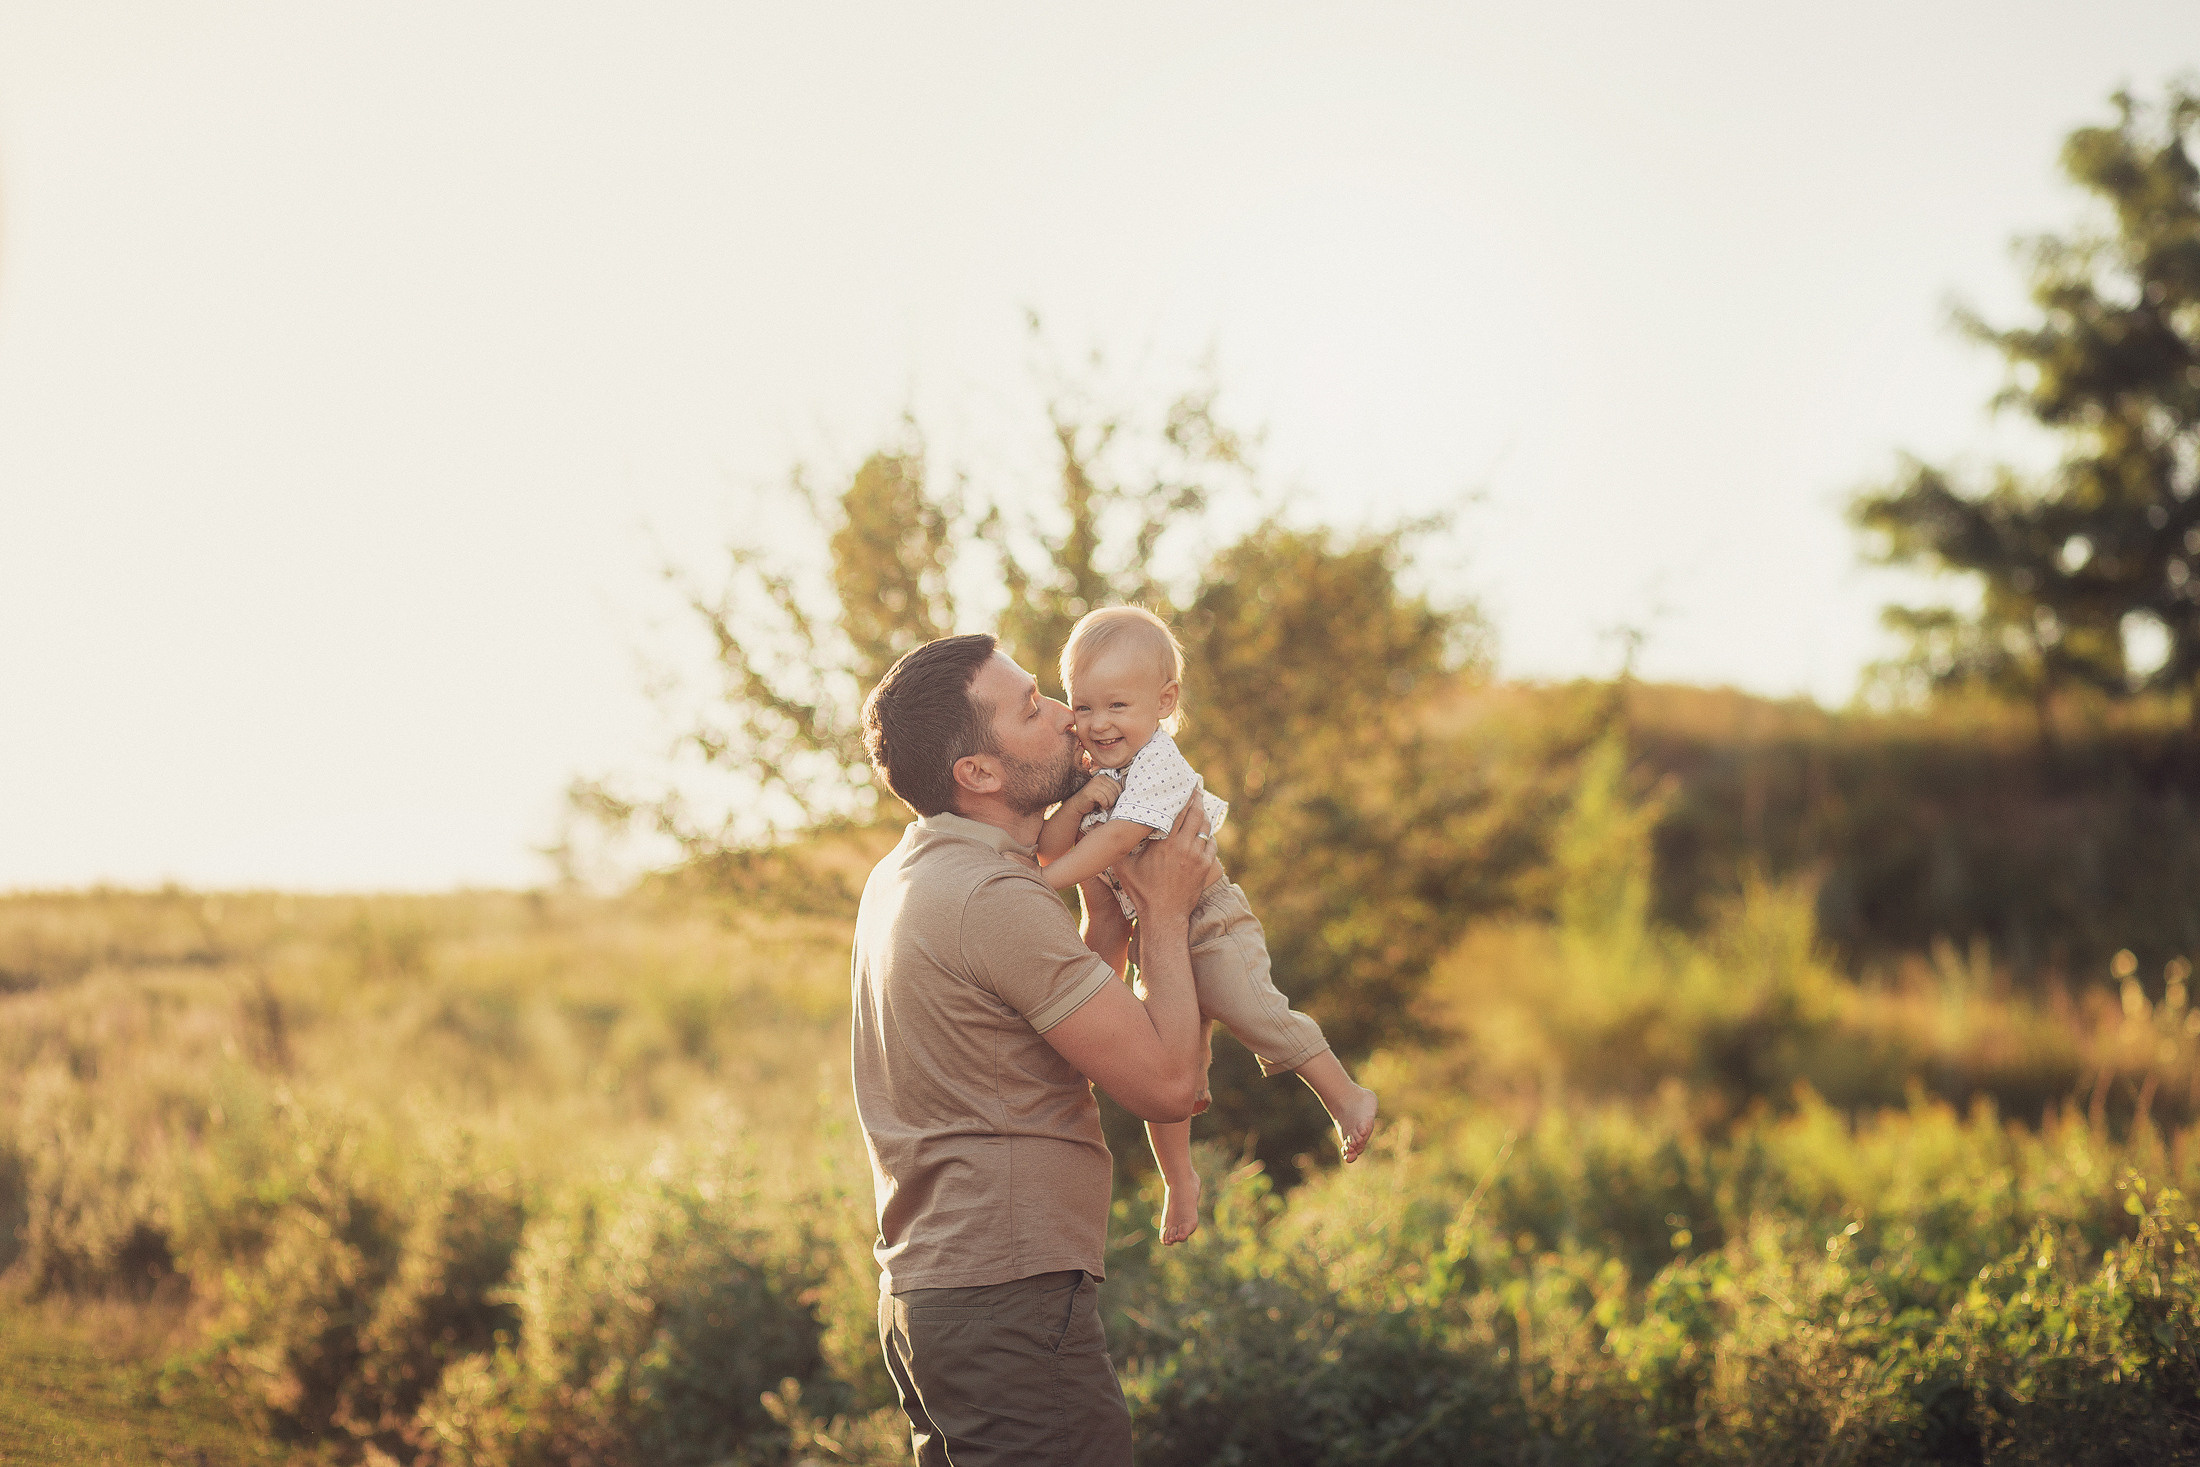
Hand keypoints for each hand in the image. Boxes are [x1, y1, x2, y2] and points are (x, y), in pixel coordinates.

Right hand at [1079, 774, 1119, 811]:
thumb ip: (1111, 790)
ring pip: (1110, 795)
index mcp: (1103, 777)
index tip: (1113, 801)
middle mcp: (1099, 778)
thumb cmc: (1093, 799)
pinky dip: (1104, 804)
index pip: (1118, 786)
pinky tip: (1101, 806)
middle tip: (1109, 805)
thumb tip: (1125, 794)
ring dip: (1109, 803)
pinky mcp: (1091, 791)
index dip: (1118, 795)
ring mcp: (1094, 784)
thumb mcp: (1103, 792)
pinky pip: (1103, 799)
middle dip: (1113, 800)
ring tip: (1105, 806)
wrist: (1078, 804)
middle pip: (1114, 791)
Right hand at [1113, 788, 1210, 924]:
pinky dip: (1208, 835)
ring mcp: (1197, 856)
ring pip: (1205, 828)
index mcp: (1165, 843)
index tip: (1183, 785)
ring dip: (1203, 816)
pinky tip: (1204, 832)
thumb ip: (1116, 846)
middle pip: (1196, 814)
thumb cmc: (1142, 891)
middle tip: (1195, 788)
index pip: (1178, 811)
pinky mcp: (1205, 867)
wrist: (1164, 916)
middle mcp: (1184, 846)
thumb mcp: (1123, 867)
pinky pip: (1211, 844)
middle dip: (1196, 799)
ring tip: (1200, 807)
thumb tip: (1100, 828)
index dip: (1182, 796)